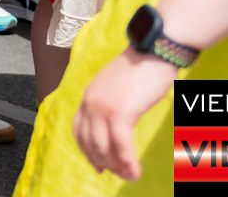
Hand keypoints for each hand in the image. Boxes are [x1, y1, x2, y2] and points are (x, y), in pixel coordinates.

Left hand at [73, 47, 175, 179]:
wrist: (151, 53)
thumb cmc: (139, 69)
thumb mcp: (115, 88)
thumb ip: (109, 103)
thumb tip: (114, 125)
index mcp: (88, 96)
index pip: (79, 130)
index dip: (87, 151)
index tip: (97, 166)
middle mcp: (90, 102)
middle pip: (89, 142)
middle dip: (102, 162)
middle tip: (118, 174)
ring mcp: (103, 107)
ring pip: (103, 147)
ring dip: (116, 166)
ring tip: (129, 176)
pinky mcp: (120, 112)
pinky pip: (120, 145)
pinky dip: (127, 162)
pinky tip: (135, 171)